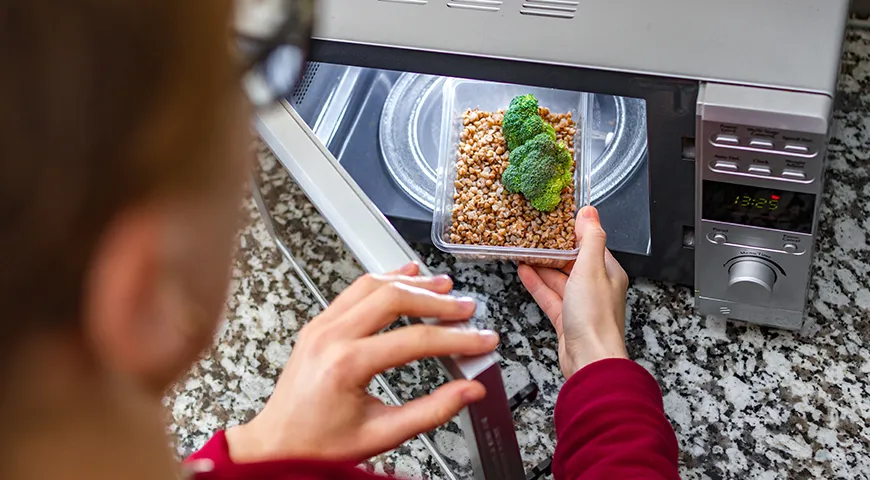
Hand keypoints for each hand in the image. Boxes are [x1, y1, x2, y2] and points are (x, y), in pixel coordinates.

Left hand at [225, 263, 498, 462]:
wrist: (277, 446)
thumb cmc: (318, 445)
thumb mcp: (382, 434)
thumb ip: (431, 411)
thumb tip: (468, 392)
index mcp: (346, 364)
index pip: (415, 340)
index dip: (456, 339)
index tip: (480, 340)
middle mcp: (330, 337)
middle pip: (394, 299)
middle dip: (437, 301)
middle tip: (466, 309)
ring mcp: (321, 326)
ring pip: (372, 285)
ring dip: (412, 283)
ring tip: (443, 286)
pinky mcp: (318, 325)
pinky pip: (354, 290)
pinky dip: (383, 280)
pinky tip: (404, 275)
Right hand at [518, 206, 628, 377]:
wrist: (590, 360)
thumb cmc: (595, 319)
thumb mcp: (591, 269)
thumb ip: (590, 239)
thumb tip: (589, 212)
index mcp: (608, 272)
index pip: (590, 244)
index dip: (573, 232)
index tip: (555, 219)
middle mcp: (596, 287)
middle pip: (572, 261)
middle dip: (552, 249)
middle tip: (533, 234)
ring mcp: (581, 304)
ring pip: (559, 279)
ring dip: (541, 265)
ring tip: (523, 250)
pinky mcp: (567, 319)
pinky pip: (550, 296)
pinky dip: (537, 284)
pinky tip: (524, 272)